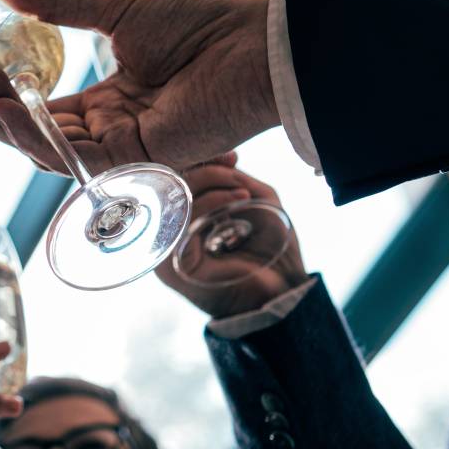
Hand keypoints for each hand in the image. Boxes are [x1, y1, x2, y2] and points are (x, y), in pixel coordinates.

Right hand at [0, 0, 280, 173]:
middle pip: (39, 135)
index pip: (45, 111)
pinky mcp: (137, 160)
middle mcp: (113, 130)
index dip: (2, 102)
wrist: (251, 46)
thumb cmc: (199, 26)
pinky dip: (36, 138)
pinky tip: (8, 111)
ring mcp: (124, 149)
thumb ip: (56, 3)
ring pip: (49, 151)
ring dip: (6, 126)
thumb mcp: (115, 11)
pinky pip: (76, 159)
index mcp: (112, 100)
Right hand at [155, 154, 307, 317]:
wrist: (282, 290)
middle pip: (172, 187)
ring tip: (241, 190)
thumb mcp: (258, 201)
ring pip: (176, 198)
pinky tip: (236, 201)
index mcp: (186, 221)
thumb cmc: (272, 250)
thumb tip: (225, 159)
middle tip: (234, 170)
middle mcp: (171, 234)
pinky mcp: (169, 264)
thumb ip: (236, 180)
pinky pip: (183, 219)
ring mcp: (167, 249)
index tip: (230, 157)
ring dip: (212, 183)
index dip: (201, 164)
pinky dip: (211, 202)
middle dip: (207, 170)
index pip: (179, 183)